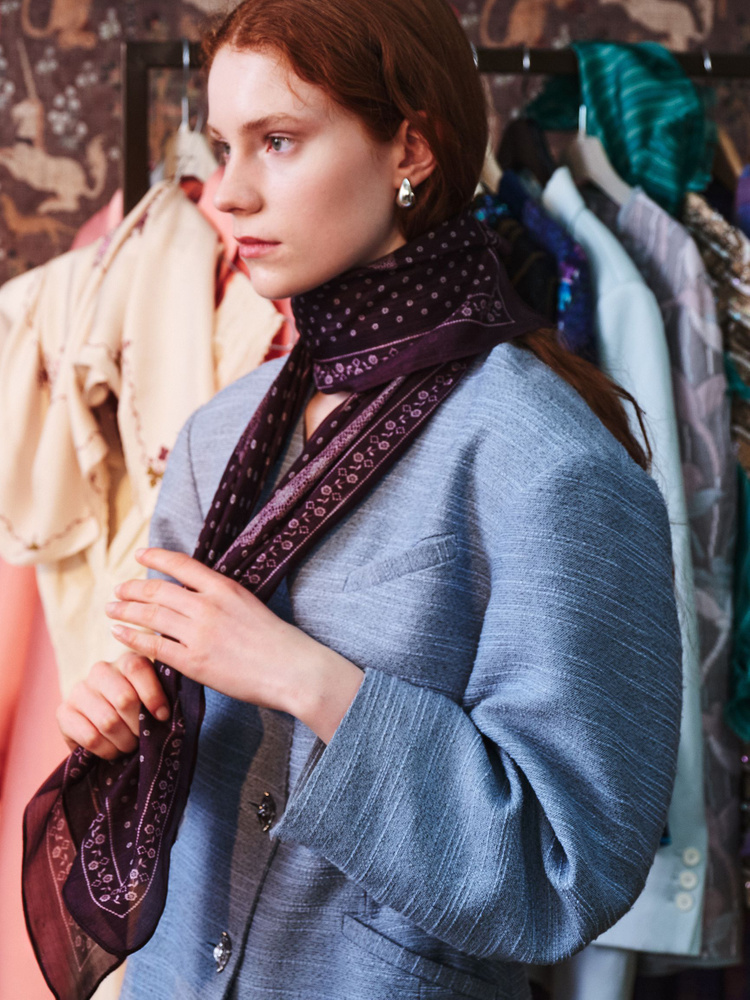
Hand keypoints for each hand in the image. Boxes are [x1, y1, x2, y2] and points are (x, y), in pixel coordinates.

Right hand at [57, 652, 168, 759]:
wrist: (104, 728)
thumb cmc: (138, 712)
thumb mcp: (152, 699)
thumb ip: (160, 696)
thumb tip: (164, 713)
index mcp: (126, 661)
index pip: (137, 669)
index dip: (153, 695)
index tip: (163, 716)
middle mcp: (100, 671)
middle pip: (124, 699)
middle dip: (138, 726)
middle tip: (142, 737)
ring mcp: (79, 690)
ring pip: (108, 721)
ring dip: (124, 741)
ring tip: (129, 745)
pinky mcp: (63, 712)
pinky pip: (91, 737)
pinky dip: (107, 750)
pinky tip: (112, 750)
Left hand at [105, 548, 362, 742]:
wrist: (291, 670)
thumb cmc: (277, 640)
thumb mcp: (250, 603)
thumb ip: (221, 597)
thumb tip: (194, 594)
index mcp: (224, 587)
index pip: (181, 565)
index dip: (156, 557)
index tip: (139, 555)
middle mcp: (207, 606)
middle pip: (158, 590)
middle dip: (132, 588)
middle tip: (117, 589)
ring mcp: (198, 634)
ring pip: (151, 616)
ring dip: (126, 611)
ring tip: (112, 609)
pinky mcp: (193, 661)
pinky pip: (154, 646)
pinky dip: (133, 638)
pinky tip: (120, 634)